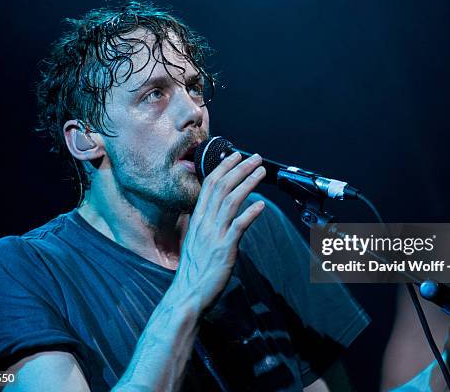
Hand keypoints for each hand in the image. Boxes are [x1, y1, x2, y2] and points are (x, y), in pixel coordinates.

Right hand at [176, 152, 266, 310]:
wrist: (187, 295)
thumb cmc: (194, 271)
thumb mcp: (196, 241)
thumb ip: (206, 225)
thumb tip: (216, 213)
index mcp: (197, 219)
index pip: (209, 185)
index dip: (223, 167)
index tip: (235, 155)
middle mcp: (204, 223)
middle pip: (222, 187)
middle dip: (239, 168)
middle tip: (254, 157)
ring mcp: (213, 235)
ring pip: (231, 201)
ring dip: (247, 183)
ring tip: (261, 172)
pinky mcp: (224, 249)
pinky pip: (238, 226)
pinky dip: (250, 213)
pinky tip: (261, 204)